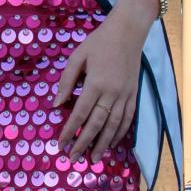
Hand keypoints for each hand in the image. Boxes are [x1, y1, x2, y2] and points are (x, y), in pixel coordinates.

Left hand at [53, 11, 144, 160]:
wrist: (128, 32)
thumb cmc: (99, 42)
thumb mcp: (77, 56)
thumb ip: (66, 81)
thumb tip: (56, 105)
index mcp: (95, 83)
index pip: (80, 113)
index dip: (69, 130)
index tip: (61, 144)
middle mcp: (112, 93)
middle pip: (97, 124)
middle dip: (84, 143)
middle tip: (74, 158)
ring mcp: (125, 95)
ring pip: (114, 126)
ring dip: (103, 144)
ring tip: (93, 158)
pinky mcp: (134, 95)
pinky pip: (127, 119)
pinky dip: (119, 133)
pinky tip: (111, 143)